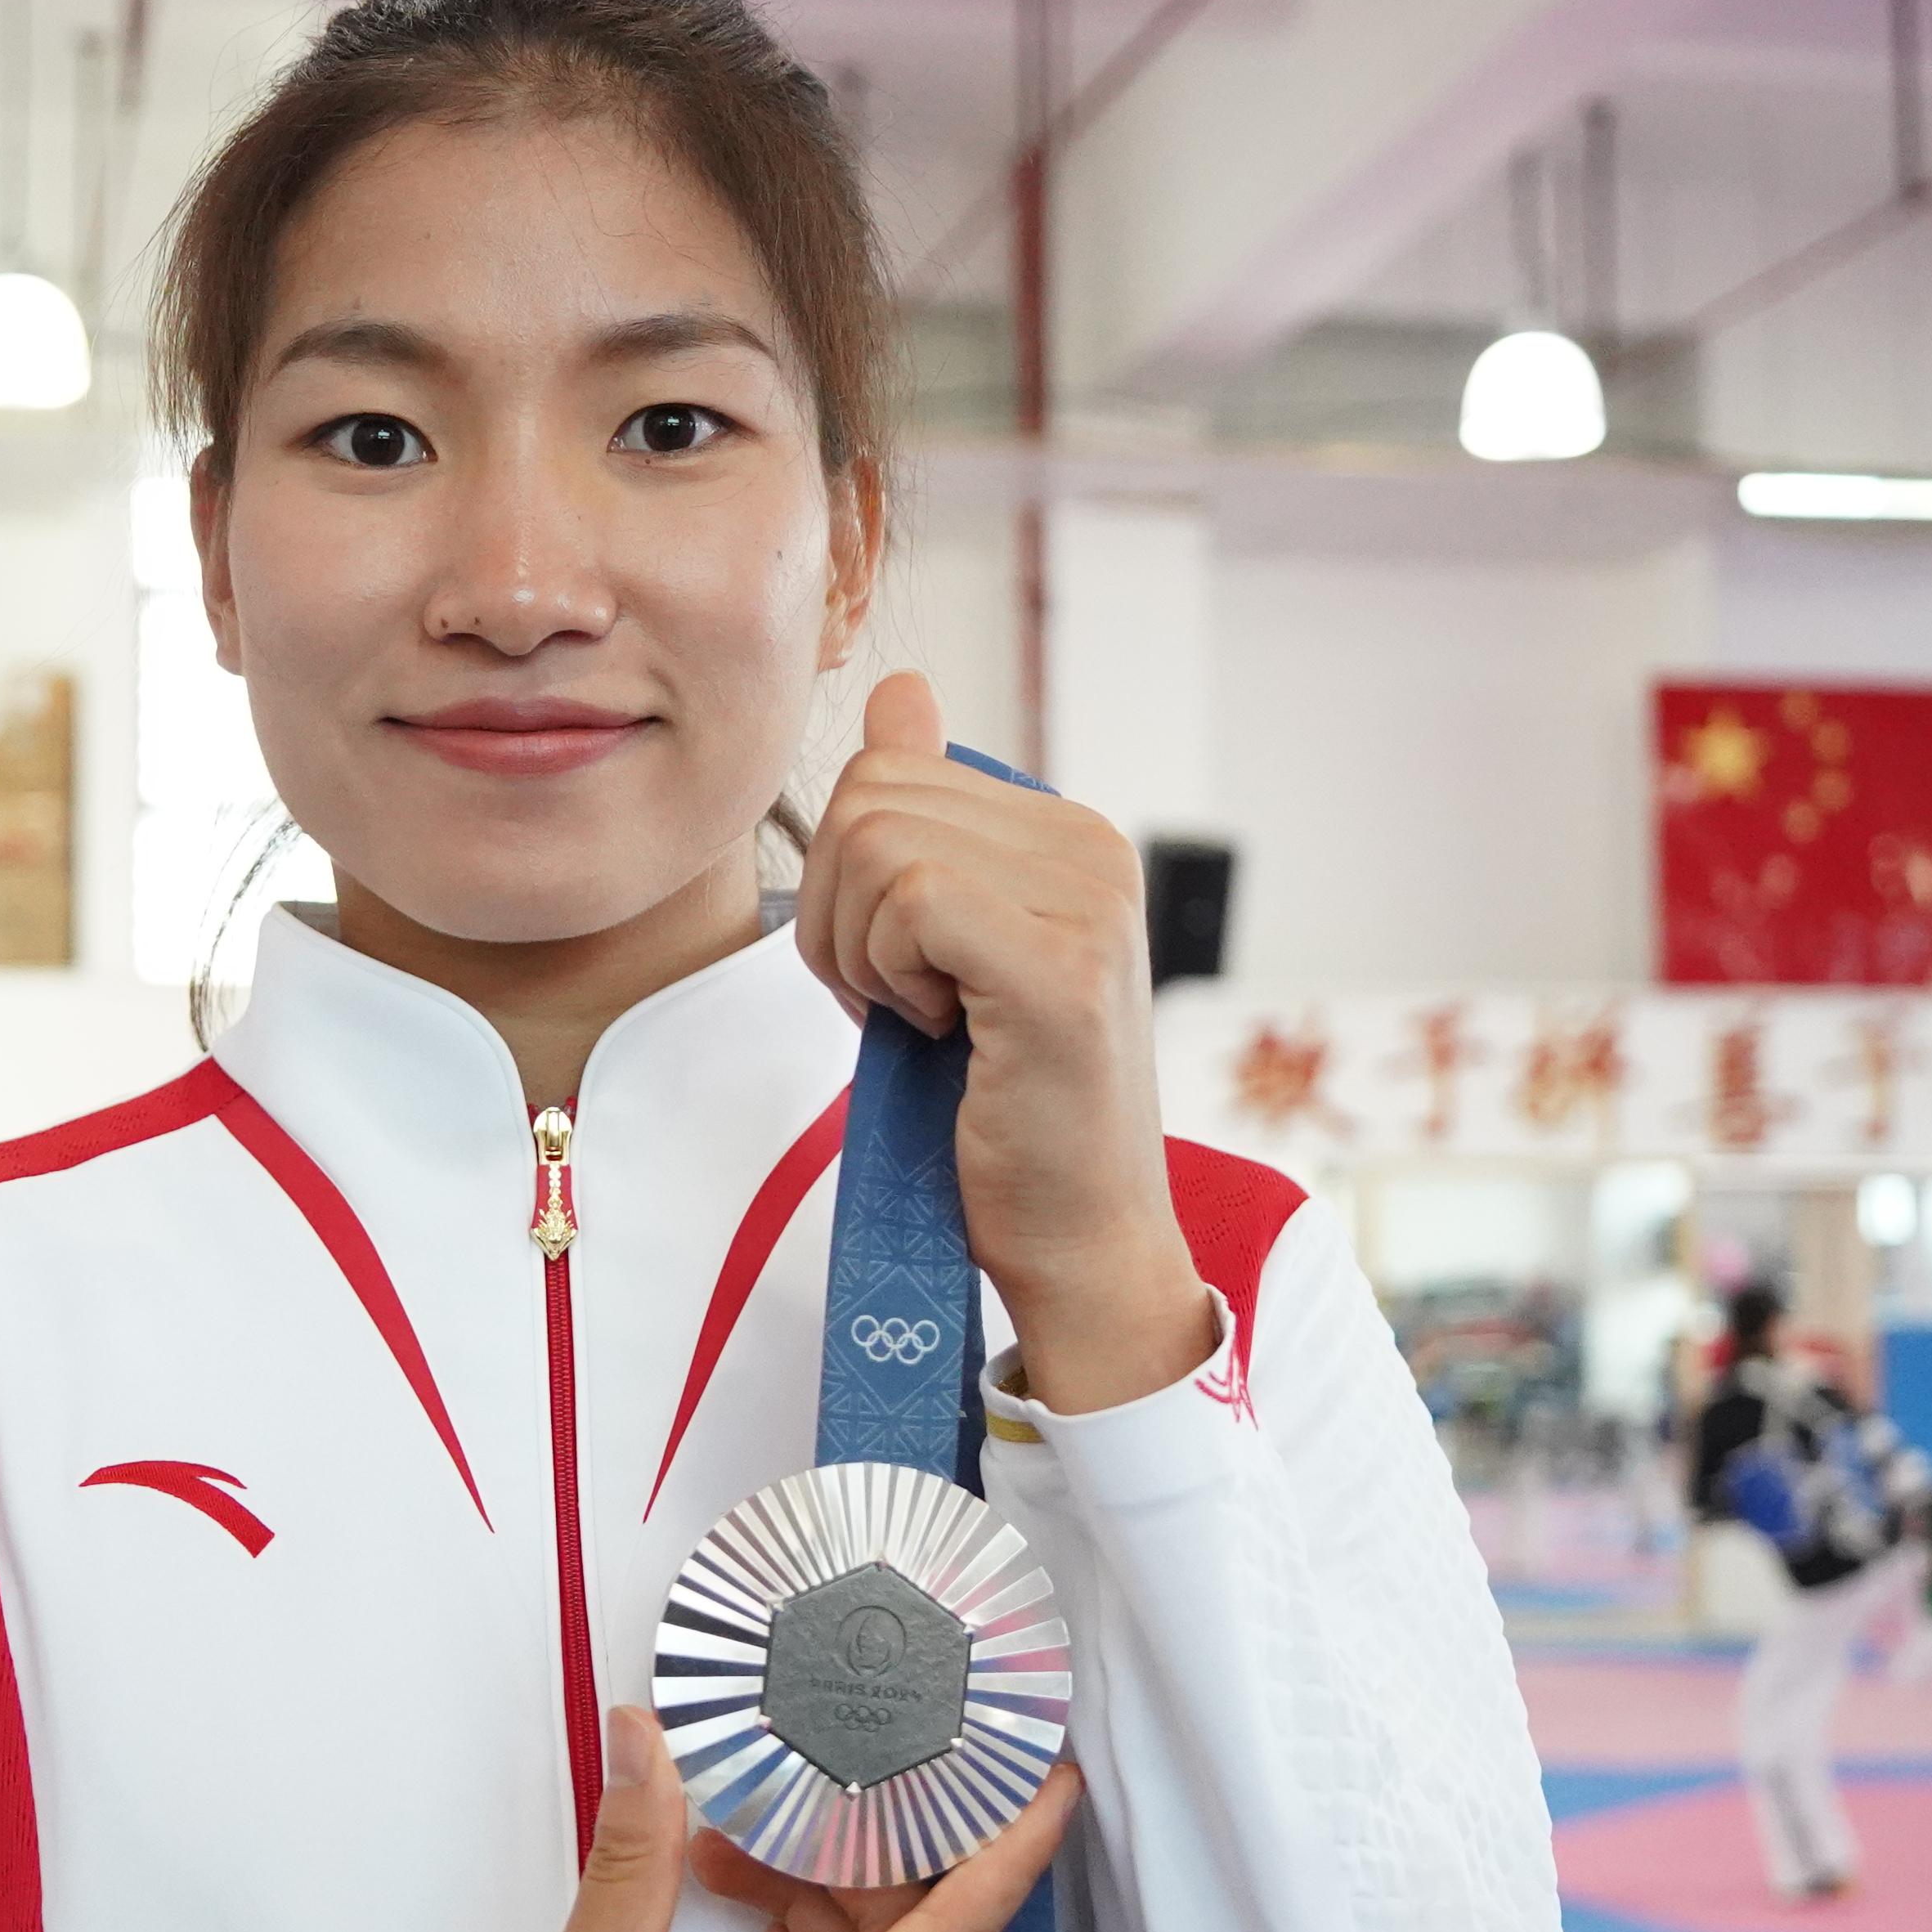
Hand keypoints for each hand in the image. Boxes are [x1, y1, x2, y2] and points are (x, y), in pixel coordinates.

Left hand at [797, 672, 1211, 1414]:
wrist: (1076, 1239)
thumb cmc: (1001, 1112)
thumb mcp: (947, 944)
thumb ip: (925, 818)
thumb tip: (900, 692)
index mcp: (1068, 834)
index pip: (887, 771)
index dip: (848, 883)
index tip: (902, 973)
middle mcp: (1093, 848)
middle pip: (868, 795)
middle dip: (837, 910)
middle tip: (898, 1001)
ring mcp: (1087, 902)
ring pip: (877, 844)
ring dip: (860, 952)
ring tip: (927, 1021)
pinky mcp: (1062, 965)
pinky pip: (908, 903)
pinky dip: (887, 978)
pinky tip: (944, 1036)